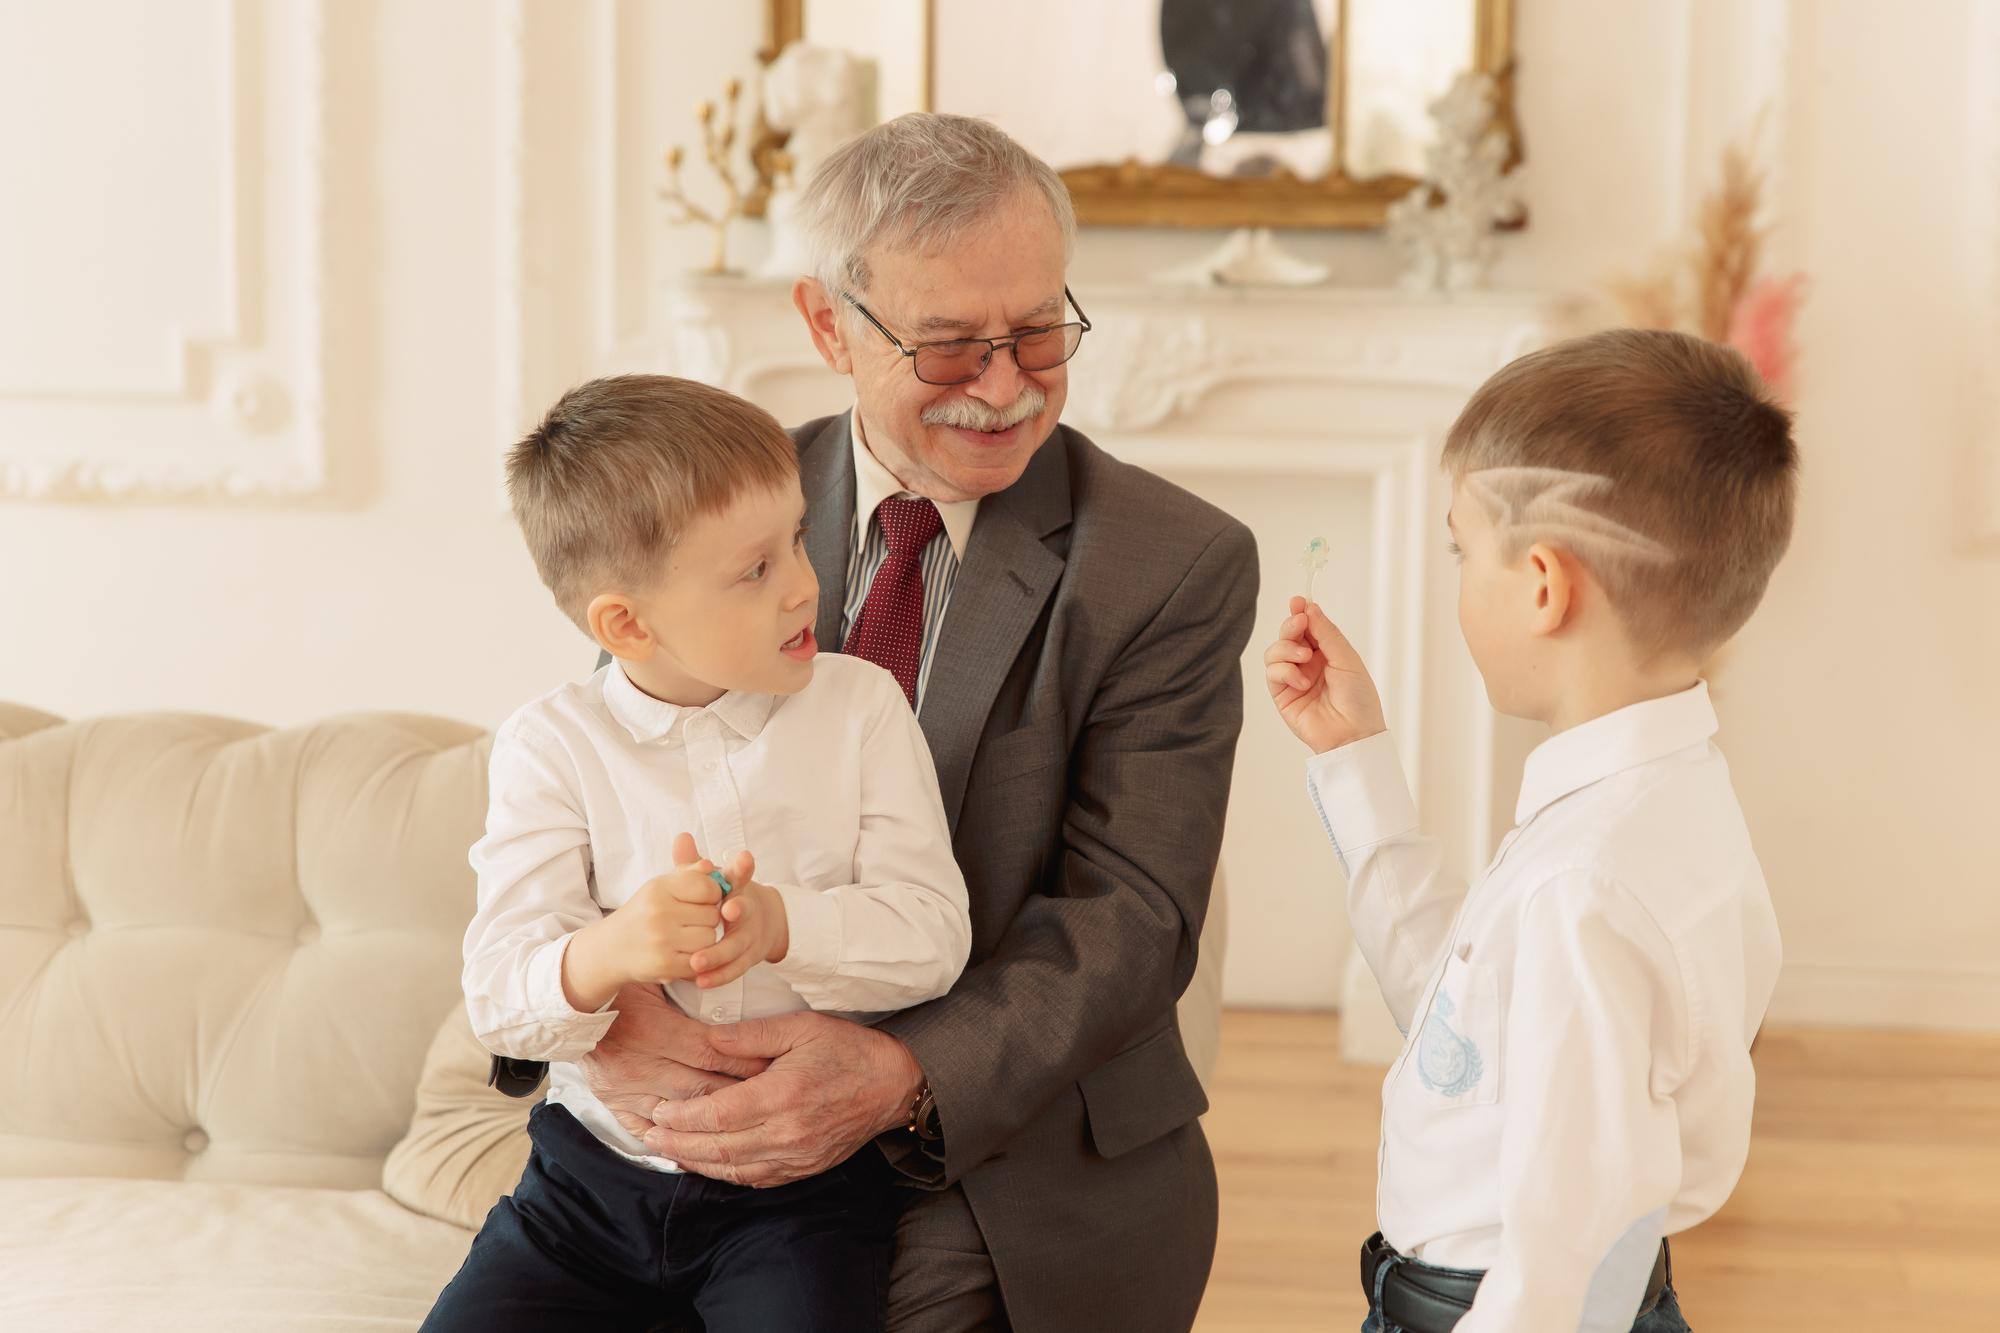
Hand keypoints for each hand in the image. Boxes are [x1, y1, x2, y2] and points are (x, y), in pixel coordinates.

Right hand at [566, 833, 725, 1010]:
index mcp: (659, 888)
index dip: (712, 895)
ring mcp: (661, 939)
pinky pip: (700, 960)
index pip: (708, 887)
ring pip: (710, 938)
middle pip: (713, 915)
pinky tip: (682, 954)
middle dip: (708, 920)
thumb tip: (710, 865)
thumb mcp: (661, 887)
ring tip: (686, 939)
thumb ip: (689, 874)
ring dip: (704, 941)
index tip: (702, 901)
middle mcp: (659, 911)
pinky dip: (696, 959)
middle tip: (690, 923)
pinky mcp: (664, 964)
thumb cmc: (644, 914)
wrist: (611, 948)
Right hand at [576, 981, 771, 1139]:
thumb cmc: (620, 980)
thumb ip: (691, 986)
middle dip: (741, 1092)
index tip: (774, 1063)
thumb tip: (733, 988)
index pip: (709, 1051)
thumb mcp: (655, 973)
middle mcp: (636, 1064)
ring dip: (715, 1120)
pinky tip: (704, 1144)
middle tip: (774, 1096)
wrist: (568, 1000)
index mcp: (650, 1029)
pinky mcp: (612, 1103)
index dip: (745, 1059)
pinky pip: (647, 1131)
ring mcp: (623, 1089)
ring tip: (750, 1121)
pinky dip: (676, 1140)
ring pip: (679, 1113)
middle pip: (701, 1086)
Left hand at [642, 1010, 924, 1187]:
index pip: (717, 1116)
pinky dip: (725, 1174)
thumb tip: (708, 1039)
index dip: (682, 1117)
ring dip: (694, 1162)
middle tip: (647, 1134)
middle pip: (717, 1148)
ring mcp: (795, 1156)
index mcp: (782, 1096)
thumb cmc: (848, 1051)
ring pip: (732, 1169)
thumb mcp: (801, 1028)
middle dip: (676, 1143)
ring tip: (666, 1151)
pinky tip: (707, 1163)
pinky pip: (754, 1179)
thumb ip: (751, 1034)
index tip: (659, 1109)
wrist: (892, 1086)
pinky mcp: (803, 1168)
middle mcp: (786, 1133)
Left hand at [688, 850, 789, 989]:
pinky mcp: (748, 958)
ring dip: (718, 953)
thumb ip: (695, 864)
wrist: (761, 923)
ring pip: (736, 946)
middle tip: (726, 912)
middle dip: (738, 910)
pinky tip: (701, 980)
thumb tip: (681, 837)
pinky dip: (719, 976)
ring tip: (697, 961)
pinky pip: (734, 969)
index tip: (744, 858)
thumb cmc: (726, 897)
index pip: (741, 874)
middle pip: (744, 910)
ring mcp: (749, 935)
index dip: (743, 867)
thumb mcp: (713, 880)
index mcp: (737, 887)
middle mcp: (748, 909)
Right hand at [1264, 596, 1387, 753]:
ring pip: (1274, 651)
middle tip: (1299, 623)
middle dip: (1290, 626)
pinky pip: (1272, 672)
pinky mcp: (1282, 695)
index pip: (1307, 626)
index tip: (1297, 602)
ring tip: (1304, 658)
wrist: (1353, 733)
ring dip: (1286, 649)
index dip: (1300, 612)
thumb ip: (1326, 633)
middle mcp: (1308, 663)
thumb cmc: (1358, 699)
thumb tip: (1310, 608)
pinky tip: (1301, 682)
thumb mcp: (1347, 658)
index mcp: (1326, 652)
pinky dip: (1284, 671)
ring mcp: (1293, 678)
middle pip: (1287, 635)